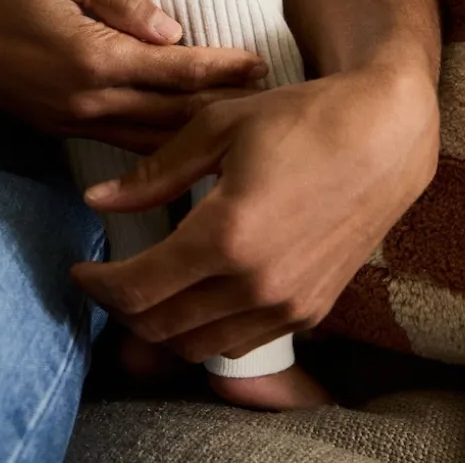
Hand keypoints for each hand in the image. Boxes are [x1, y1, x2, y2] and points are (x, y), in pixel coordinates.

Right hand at [0, 0, 267, 150]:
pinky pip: (119, 143)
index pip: (175, 71)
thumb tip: (170, 28)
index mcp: (91, 57)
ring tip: (236, 124)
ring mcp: (68, 120)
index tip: (261, 65)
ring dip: (194, 133)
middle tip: (267, 102)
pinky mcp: (54, 126)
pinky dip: (157, 144)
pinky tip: (180, 140)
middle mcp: (84, 100)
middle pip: (171, 115)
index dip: (223, 68)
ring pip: (149, 141)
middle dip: (222, 108)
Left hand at [72, 66, 438, 360]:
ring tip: (139, 291)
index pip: (139, 289)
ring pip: (199, 346)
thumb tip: (97, 199)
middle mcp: (256, 282)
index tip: (79, 267)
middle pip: (161, 327)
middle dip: (119, 309)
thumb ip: (155, 171)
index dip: (97, 285)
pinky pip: (240, 343)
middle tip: (101, 280)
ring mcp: (288, 304)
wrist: (385, 134)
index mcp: (226, 235)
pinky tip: (190, 299)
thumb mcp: (218, 127)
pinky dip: (203, 333)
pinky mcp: (310, 310)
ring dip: (158, 329)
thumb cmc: (301, 118)